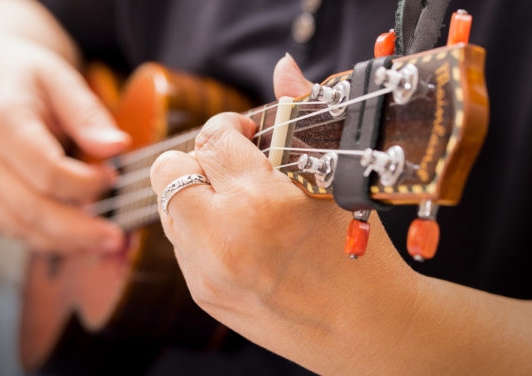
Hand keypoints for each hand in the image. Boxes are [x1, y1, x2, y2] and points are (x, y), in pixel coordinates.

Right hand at [0, 3, 127, 253]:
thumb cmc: (23, 74)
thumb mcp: (59, 77)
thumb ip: (88, 114)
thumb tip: (118, 146)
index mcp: (2, 122)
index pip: (45, 169)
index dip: (84, 183)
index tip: (114, 178)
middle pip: (30, 208)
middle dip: (78, 230)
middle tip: (116, 239)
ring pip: (19, 226)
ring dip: (65, 242)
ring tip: (104, 246)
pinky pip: (13, 227)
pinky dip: (46, 240)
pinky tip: (78, 242)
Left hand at [150, 54, 419, 372]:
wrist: (363, 328)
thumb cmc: (359, 253)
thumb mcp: (334, 180)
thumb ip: (300, 117)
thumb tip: (283, 68)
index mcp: (262, 200)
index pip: (213, 139)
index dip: (227, 128)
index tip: (244, 134)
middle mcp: (224, 236)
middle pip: (169, 169)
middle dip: (200, 159)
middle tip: (232, 168)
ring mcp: (206, 269)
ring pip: (168, 206)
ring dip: (196, 195)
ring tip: (235, 204)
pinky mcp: (202, 292)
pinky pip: (179, 243)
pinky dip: (200, 230)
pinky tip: (237, 237)